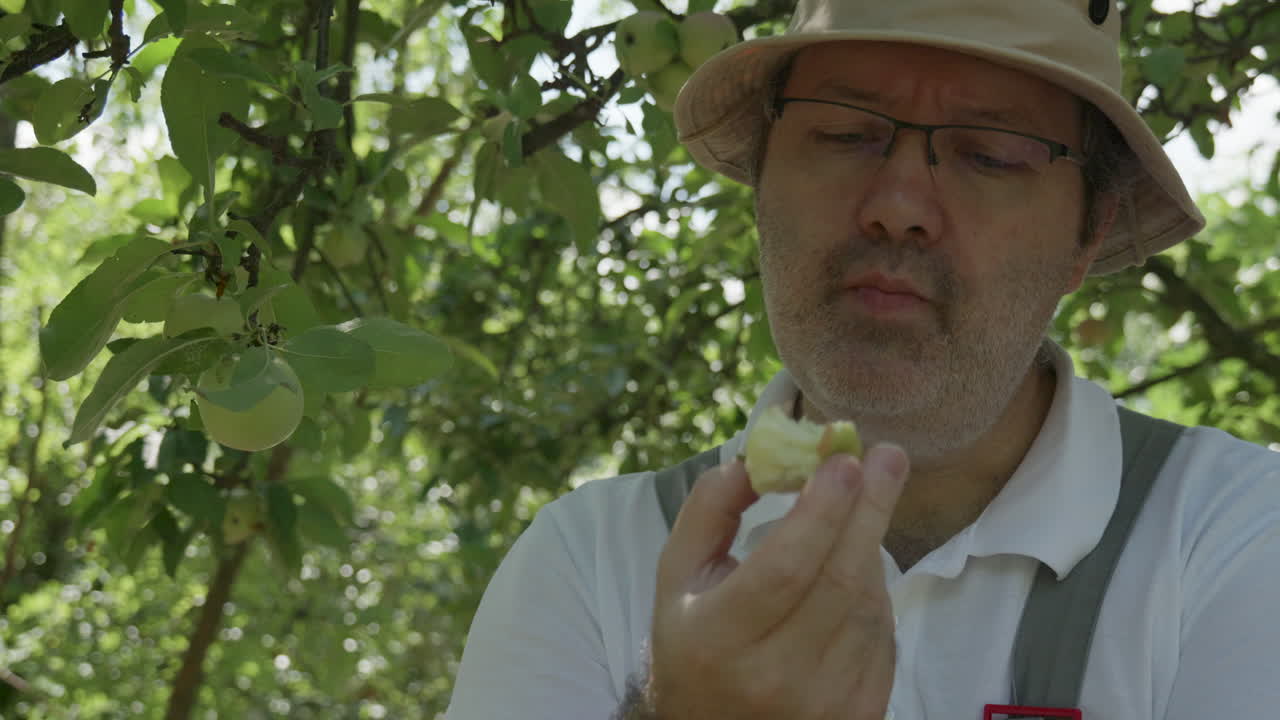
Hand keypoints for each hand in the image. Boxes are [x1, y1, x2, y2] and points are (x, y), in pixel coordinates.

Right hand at [647, 445, 908, 719]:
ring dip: (873, 548)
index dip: (821, 512)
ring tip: (864, 509)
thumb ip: (709, 509)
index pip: (784, 568)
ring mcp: (821, 703)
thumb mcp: (677, 574)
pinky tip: (862, 568)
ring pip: (869, 607)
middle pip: (839, 582)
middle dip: (870, 509)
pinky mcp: (857, 716)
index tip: (845, 460)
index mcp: (716, 637)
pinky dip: (879, 594)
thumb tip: (759, 456)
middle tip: (889, 458)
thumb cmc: (693, 639)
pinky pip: (885, 640)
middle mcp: (771, 677)